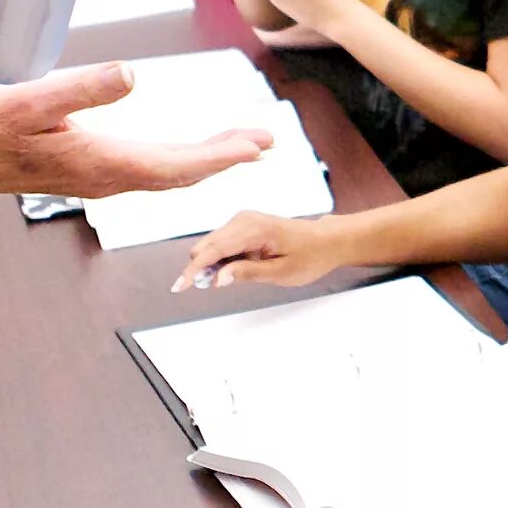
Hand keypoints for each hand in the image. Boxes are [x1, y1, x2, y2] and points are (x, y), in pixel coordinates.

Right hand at [0, 63, 267, 203]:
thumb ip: (81, 88)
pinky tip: (193, 150)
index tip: (255, 146)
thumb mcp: (29, 100)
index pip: (176, 164)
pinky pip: (152, 170)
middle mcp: (109, 178)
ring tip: (244, 144)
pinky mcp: (94, 172)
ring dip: (207, 158)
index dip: (219, 156)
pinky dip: (183, 159)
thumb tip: (132, 74)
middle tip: (267, 140)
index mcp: (102, 163)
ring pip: (169, 173)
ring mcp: (102, 178)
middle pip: (181, 172)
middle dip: (226, 156)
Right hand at [174, 209, 344, 289]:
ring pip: (212, 244)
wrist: (327, 240)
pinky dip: (222, 257)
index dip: (194, 270)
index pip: (213, 250)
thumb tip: (218, 279)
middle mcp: (244, 219)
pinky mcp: (245, 224)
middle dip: (200, 268)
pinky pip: (223, 241)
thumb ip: (247, 273)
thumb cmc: (309, 256)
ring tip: (232, 277)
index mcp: (253, 230)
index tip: (180, 287)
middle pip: (206, 245)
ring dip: (212, 263)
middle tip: (208, 287)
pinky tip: (238, 267)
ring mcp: (244, 219)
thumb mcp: (281, 273)